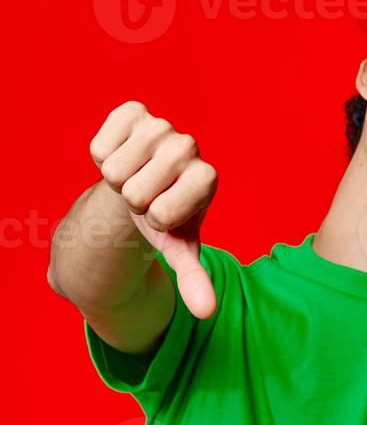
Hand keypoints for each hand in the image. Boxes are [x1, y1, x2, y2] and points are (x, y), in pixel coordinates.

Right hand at [89, 101, 218, 318]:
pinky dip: (102, 155)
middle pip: (134, 190)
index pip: (161, 213)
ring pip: (114, 167)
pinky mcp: (134, 110)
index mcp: (208, 178)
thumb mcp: (178, 247)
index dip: (154, 221)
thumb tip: (207, 313)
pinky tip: (122, 155)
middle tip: (144, 197)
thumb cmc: (167, 218)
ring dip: (115, 180)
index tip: (164, 214)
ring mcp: (162, 125)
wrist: (146, 186)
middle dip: (132, 202)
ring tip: (134, 177)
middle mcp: (190, 146)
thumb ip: (193, 277)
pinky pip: (101, 142)